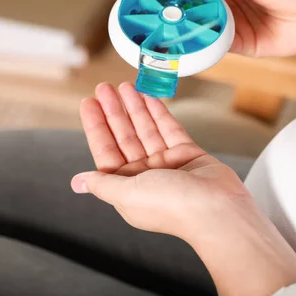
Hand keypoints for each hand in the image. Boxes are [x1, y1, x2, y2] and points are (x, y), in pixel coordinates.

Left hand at [70, 82, 248, 238]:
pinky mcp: (187, 154)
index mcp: (127, 188)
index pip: (106, 152)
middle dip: (113, 111)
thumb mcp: (127, 194)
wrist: (217, 209)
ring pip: (146, 129)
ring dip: (134, 107)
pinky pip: (169, 129)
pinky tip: (148, 96)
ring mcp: (166, 164)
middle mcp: (145, 176)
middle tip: (104, 88)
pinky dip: (158, 112)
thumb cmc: (172, 207)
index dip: (96, 127)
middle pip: (124, 137)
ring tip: (124, 86)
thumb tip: (77, 182)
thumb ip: (103, 184)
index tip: (88, 104)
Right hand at [170, 0, 295, 57]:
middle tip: (148, 23)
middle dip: (169, 14)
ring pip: (199, 28)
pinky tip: (187, 54)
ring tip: (160, 42)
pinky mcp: (241, 44)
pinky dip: (201, 50)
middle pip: (190, 6)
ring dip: (182, 35)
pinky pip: (216, 47)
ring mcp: (232, 22)